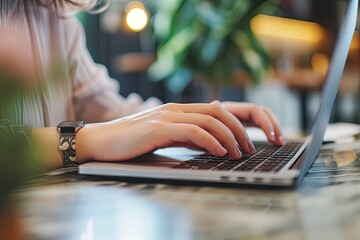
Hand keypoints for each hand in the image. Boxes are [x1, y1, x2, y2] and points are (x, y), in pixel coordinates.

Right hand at [77, 101, 282, 161]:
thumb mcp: (166, 137)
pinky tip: (220, 152)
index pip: (221, 108)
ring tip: (240, 153)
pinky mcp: (158, 128)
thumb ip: (188, 135)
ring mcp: (168, 116)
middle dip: (245, 128)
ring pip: (211, 119)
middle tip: (254, 147)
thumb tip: (213, 142)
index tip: (259, 136)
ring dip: (231, 137)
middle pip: (221, 110)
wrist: (101, 142)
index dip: (245, 119)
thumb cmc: (133, 143)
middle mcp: (178, 108)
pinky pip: (193, 131)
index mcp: (182, 110)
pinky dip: (211, 141)